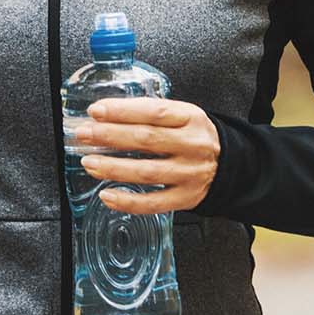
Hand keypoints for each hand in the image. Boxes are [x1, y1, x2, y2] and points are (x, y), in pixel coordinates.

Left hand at [72, 96, 220, 214]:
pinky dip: (127, 201)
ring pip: (147, 172)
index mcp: (190, 118)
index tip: (95, 111)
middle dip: (109, 136)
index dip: (122, 111)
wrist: (229, 164)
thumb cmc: (194, 136)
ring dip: (113, 168)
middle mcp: (192, 145)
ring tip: (89, 162)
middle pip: (146, 140)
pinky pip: (153, 203)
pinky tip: (107, 195)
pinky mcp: (186, 198)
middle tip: (84, 134)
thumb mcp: (181, 115)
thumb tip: (104, 116)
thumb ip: (149, 113)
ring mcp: (190, 174)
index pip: (154, 111)